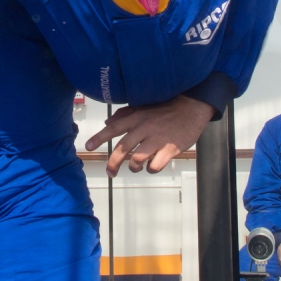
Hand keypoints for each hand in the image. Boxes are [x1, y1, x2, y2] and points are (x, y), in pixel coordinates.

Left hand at [84, 95, 213, 174]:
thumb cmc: (166, 108)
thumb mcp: (144, 107)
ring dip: (134, 167)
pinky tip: (153, 166)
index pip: (114, 128)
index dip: (99, 138)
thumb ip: (125, 115)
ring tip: (136, 167)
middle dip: (113, 163)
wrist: (191, 108)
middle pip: (123, 149)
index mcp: (137, 118)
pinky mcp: (170, 149)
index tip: (88, 146)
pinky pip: (155, 165)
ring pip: (137, 159)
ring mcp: (157, 139)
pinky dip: (151, 169)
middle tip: (110, 172)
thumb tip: (107, 123)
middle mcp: (145, 128)